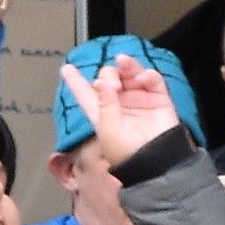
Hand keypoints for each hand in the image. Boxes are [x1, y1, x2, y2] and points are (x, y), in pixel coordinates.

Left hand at [58, 51, 179, 168]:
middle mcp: (119, 104)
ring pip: (130, 73)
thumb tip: (99, 81)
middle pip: (108, 77)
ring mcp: (138, 99)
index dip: (75, 81)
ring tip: (124, 63)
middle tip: (113, 84)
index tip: (67, 68)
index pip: (85, 94)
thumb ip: (105, 104)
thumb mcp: (109, 130)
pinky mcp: (158, 98)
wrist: (157, 161)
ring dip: (126, 65)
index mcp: (102, 113)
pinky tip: (143, 78)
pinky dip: (147, 74)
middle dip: (109, 74)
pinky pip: (152, 79)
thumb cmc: (128, 153)